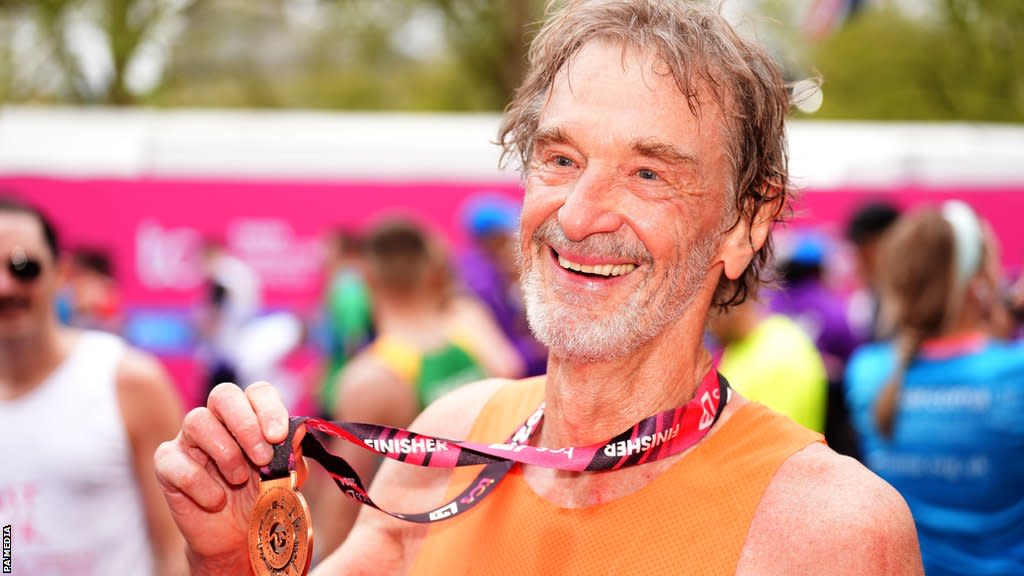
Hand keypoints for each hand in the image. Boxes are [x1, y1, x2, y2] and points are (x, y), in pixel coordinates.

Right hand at [154, 381, 289, 572]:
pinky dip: (200, 484)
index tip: (278, 436)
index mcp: (251, 416)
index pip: (258, 392)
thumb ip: (292, 453)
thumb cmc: (263, 497)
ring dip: (225, 453)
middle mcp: (218, 420)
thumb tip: (299, 428)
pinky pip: (173, 460)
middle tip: (262, 458)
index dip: (268, 408)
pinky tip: (216, 501)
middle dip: (245, 425)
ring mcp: (190, 439)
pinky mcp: (167, 464)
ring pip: (197, 421)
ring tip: (239, 480)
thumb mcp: (286, 477)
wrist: (238, 536)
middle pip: (223, 395)